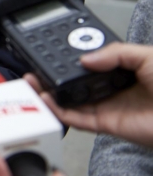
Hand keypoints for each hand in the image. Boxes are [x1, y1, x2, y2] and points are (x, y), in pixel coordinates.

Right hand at [25, 42, 152, 148]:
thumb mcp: (146, 55)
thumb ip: (113, 52)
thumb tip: (84, 58)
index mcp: (123, 71)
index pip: (88, 64)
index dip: (68, 58)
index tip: (50, 50)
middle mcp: (112, 89)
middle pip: (74, 83)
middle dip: (52, 76)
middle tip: (34, 67)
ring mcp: (108, 107)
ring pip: (70, 101)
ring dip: (49, 93)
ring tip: (32, 82)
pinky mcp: (107, 125)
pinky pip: (77, 119)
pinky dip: (59, 112)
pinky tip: (46, 100)